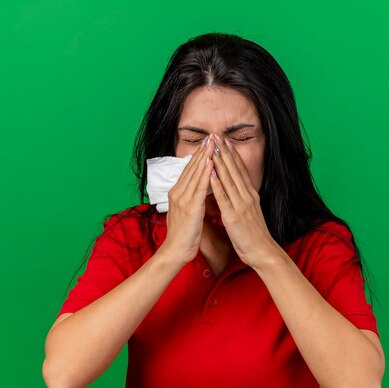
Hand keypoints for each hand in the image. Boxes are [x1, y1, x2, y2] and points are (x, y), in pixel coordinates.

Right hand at [160, 135, 215, 263]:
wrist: (175, 251)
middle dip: (202, 151)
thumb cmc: (183, 235)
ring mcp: (183, 199)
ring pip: (195, 173)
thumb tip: (196, 191)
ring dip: (204, 157)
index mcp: (177, 193)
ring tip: (212, 143)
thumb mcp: (185, 212)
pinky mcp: (190, 207)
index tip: (206, 143)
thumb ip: (189, 199)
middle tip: (211, 135)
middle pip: (191, 167)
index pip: (188, 170)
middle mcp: (178, 192)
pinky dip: (205, 173)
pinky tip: (211, 163)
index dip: (198, 156)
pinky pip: (199, 187)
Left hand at [208, 133, 280, 268]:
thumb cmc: (254, 235)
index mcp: (251, 195)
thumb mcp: (250, 213)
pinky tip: (210, 173)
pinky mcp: (233, 216)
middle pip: (235, 170)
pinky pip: (223, 197)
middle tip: (217, 136)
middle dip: (225, 152)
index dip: (233, 155)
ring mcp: (241, 205)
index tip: (225, 141)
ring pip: (229, 179)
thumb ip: (243, 201)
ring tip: (213, 148)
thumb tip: (236, 192)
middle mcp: (247, 196)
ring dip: (220, 162)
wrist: (263, 251)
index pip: (240, 170)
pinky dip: (217, 184)